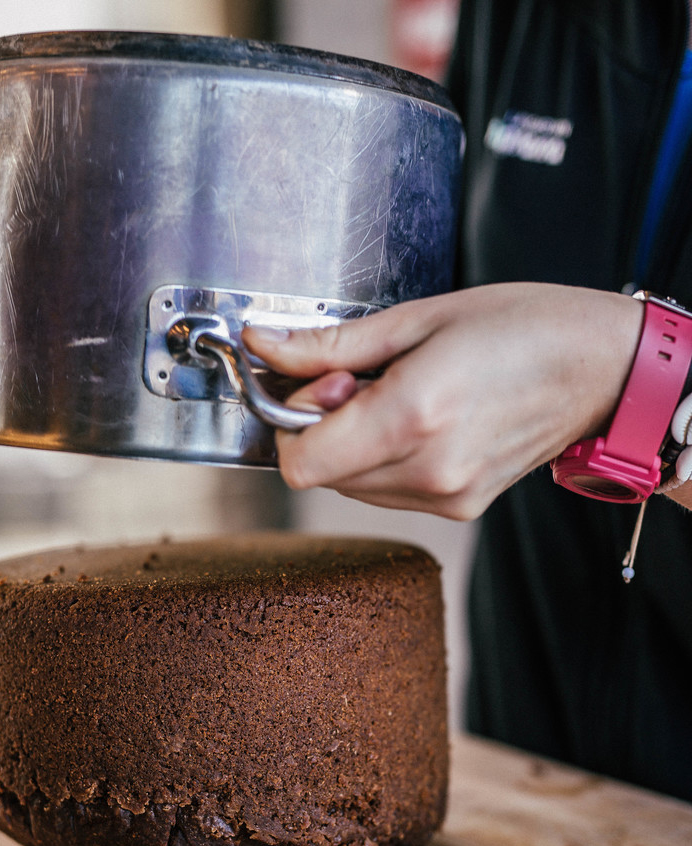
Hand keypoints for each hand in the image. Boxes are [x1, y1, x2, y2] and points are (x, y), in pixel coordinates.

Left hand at [242, 282, 642, 519]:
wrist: (600, 368)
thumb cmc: (521, 326)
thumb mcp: (417, 319)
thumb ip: (329, 345)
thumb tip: (262, 347)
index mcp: (412, 417)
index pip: (301, 463)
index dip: (292, 423)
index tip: (321, 383)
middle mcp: (427, 472)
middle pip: (322, 475)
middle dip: (325, 427)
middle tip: (367, 379)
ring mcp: (446, 497)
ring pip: (352, 487)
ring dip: (355, 445)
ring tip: (404, 396)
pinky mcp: (459, 508)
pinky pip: (389, 493)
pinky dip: (387, 460)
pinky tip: (425, 421)